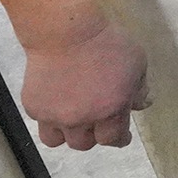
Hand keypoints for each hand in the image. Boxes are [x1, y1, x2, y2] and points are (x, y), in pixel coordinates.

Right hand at [21, 21, 147, 150]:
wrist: (66, 32)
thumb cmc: (106, 42)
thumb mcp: (137, 62)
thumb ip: (140, 89)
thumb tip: (143, 105)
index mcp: (110, 110)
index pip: (113, 139)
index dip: (119, 140)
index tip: (122, 138)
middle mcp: (82, 119)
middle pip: (85, 144)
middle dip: (93, 136)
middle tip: (96, 123)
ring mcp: (55, 115)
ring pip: (58, 140)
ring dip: (67, 134)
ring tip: (72, 120)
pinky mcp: (34, 107)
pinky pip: (42, 123)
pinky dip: (49, 117)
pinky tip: (55, 102)